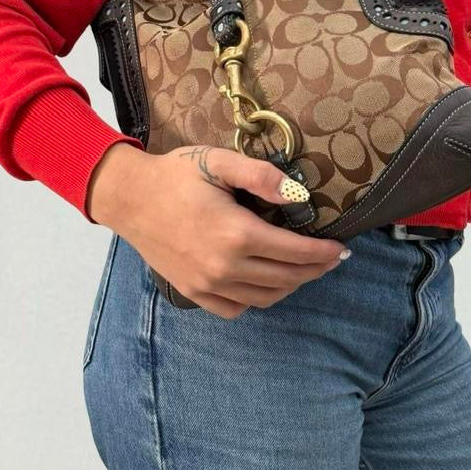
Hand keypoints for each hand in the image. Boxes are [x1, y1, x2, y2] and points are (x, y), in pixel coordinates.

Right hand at [86, 142, 350, 317]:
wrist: (128, 198)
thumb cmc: (175, 175)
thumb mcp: (219, 161)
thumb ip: (261, 176)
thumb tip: (298, 194)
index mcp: (237, 234)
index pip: (296, 252)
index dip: (323, 253)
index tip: (341, 249)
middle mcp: (225, 266)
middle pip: (286, 278)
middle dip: (314, 270)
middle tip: (330, 260)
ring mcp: (208, 284)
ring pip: (266, 296)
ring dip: (291, 285)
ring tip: (304, 270)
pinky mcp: (194, 292)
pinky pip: (237, 308)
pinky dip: (259, 299)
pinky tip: (267, 282)